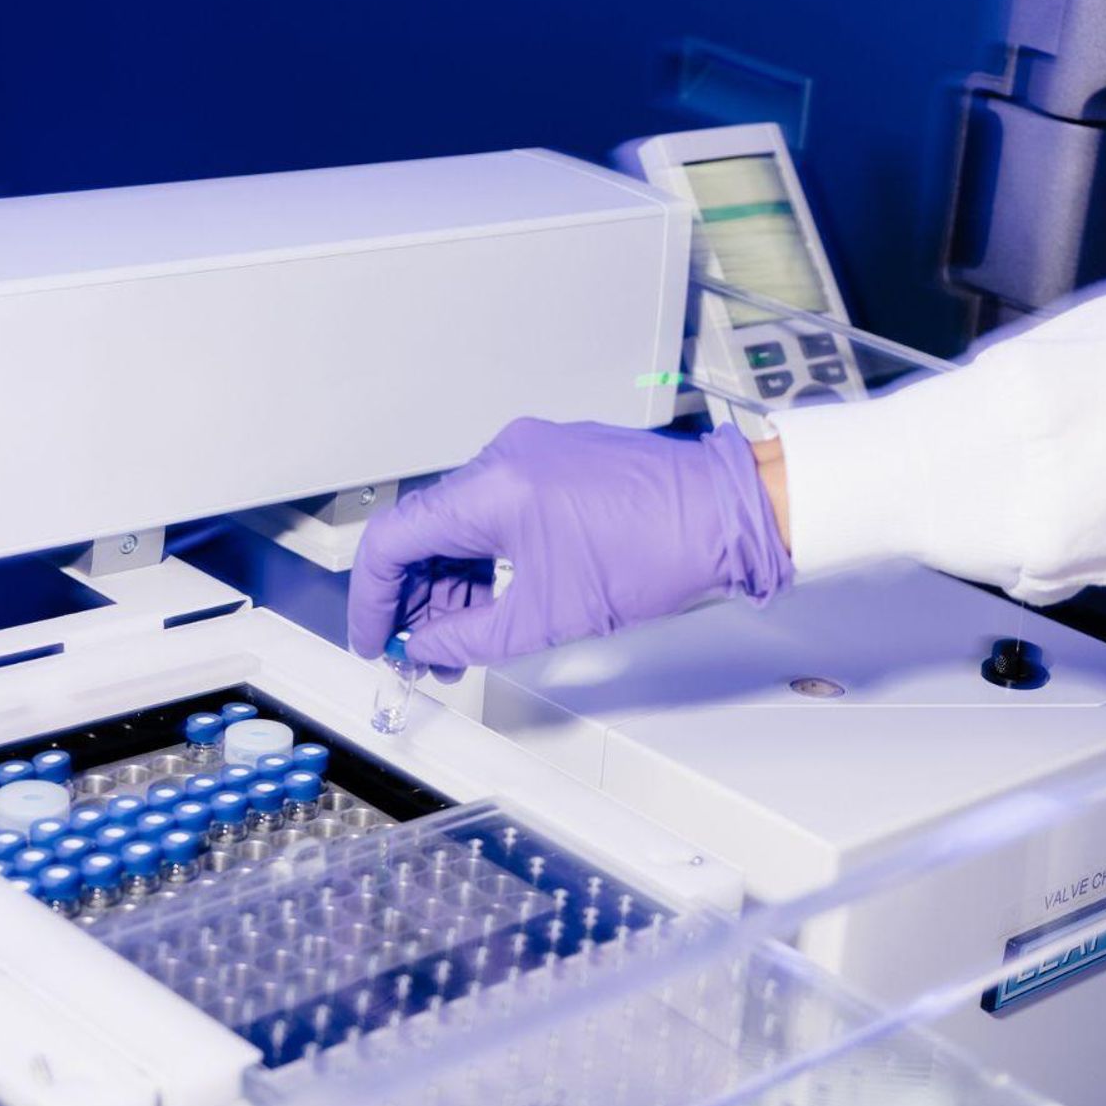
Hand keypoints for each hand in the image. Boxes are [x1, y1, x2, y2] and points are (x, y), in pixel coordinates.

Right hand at [346, 419, 792, 668]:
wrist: (732, 516)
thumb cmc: (662, 550)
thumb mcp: (549, 617)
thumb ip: (470, 638)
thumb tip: (427, 647)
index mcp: (493, 486)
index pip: (394, 538)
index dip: (373, 597)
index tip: (374, 636)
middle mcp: (506, 456)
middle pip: (426, 530)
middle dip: (418, 599)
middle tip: (425, 653)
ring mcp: (534, 452)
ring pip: (463, 522)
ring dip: (455, 583)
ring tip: (464, 640)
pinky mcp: (560, 461)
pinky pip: (500, 509)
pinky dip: (489, 558)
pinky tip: (496, 602)